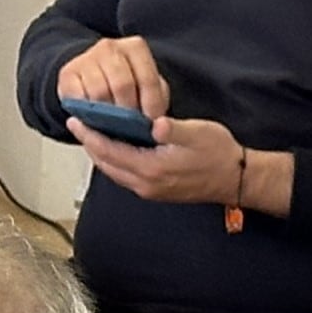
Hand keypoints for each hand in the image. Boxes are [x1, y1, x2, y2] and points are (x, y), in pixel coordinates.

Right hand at [56, 33, 170, 116]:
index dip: (150, 104)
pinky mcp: (67, 74)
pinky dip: (86, 112)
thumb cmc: (125, 83)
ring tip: (113, 123)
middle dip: (128, 111)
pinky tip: (93, 117)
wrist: (92, 75)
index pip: (147, 78)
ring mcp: (86, 58)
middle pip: (122, 85)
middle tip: (130, 126)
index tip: (151, 122)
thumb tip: (156, 122)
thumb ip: (156, 100)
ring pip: (99, 93)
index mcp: (135, 47)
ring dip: (108, 115)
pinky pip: (78, 99)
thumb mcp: (146, 87)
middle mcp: (110, 47)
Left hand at [73, 112, 279, 210]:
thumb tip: (155, 124)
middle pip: (105, 164)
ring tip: (91, 135)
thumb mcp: (198, 133)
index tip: (75, 121)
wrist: (236, 179)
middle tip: (78, 125)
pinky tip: (115, 149)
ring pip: (114, 172)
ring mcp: (149, 190)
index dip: (90, 135)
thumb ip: (173, 129)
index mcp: (151, 168)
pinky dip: (114, 161)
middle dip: (89, 144)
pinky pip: (125, 176)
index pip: (109, 151)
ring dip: (100, 154)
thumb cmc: (219, 154)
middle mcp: (145, 184)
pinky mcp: (155, 191)